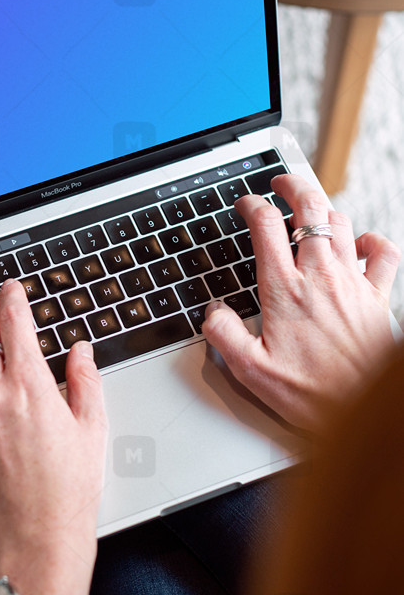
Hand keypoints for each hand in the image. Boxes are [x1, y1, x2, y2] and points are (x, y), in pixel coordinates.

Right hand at [202, 173, 399, 428]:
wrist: (363, 410)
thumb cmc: (311, 395)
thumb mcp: (251, 371)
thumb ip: (223, 336)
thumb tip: (212, 312)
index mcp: (284, 290)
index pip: (265, 226)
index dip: (251, 205)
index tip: (245, 205)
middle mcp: (320, 277)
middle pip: (310, 207)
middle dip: (292, 186)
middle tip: (281, 184)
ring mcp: (353, 283)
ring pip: (341, 223)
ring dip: (325, 211)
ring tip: (311, 213)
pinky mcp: (378, 296)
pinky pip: (383, 252)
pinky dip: (372, 241)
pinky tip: (360, 245)